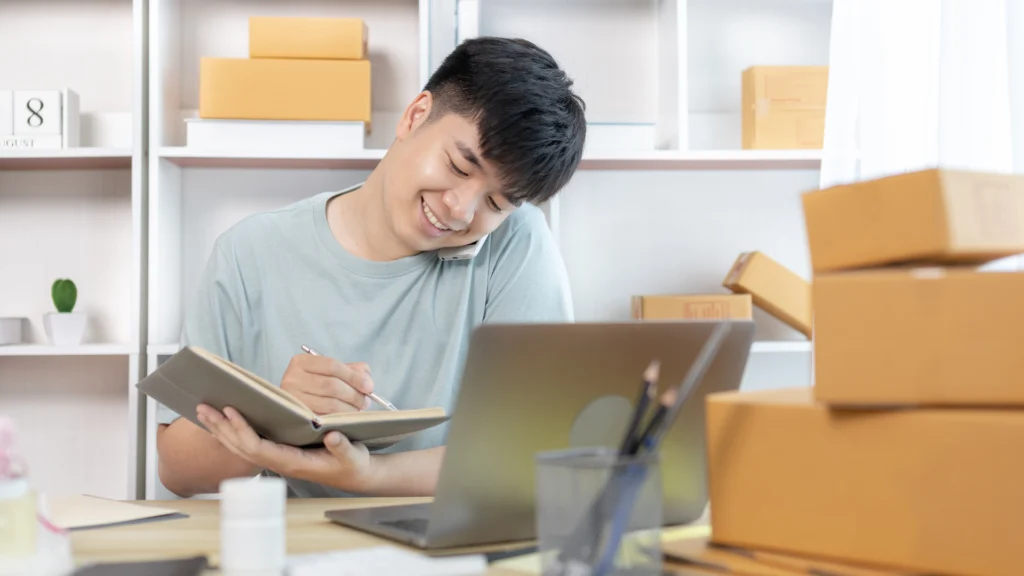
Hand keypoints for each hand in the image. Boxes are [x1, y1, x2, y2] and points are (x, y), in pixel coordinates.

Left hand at [195, 404, 375, 492]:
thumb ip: (341, 447)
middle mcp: (279, 462)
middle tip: (204, 407)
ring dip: (221, 429)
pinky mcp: (277, 451)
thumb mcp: (352, 455)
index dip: (242, 430)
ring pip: (240, 446)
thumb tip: (331, 437)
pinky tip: (223, 419)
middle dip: (221, 427)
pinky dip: (232, 431)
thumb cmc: (352, 464)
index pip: (258, 448)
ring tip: (205, 411)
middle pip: (241, 447)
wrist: (353, 473)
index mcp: (292, 462)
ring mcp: (276, 458)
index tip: (231, 410)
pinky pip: (248, 442)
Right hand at [281, 354, 373, 413]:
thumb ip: (352, 370)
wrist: (294, 408)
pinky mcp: (297, 418)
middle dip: (354, 395)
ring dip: (349, 409)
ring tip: (358, 410)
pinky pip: (324, 419)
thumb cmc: (318, 386)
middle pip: (332, 386)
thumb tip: (367, 381)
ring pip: (329, 404)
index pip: (332, 366)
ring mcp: (293, 400)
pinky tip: (346, 418)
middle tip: (365, 402)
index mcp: (301, 362)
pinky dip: (339, 419)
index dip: (354, 376)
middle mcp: (291, 379)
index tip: (369, 387)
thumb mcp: (332, 373)